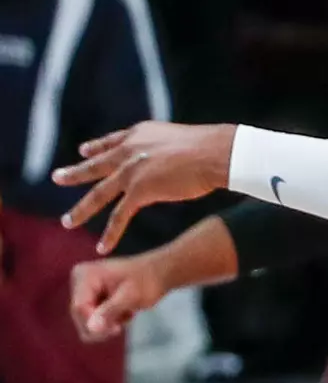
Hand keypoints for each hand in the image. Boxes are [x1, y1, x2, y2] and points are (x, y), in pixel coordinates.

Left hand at [53, 121, 235, 253]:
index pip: (112, 142)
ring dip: (82, 210)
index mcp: (141, 135)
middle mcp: (131, 150)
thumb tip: (172, 158)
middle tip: (57, 177)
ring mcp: (132, 171)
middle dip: (75, 173)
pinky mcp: (139, 191)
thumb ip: (165, 148)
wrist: (215, 152)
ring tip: (67, 222)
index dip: (97, 147)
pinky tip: (102, 247)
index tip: (84, 151)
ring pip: (99, 194)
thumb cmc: (210, 147)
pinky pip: (119, 216)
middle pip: (96, 165)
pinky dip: (110, 233)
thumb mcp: (179, 139)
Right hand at [69, 253, 167, 340]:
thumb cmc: (148, 280)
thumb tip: (91, 328)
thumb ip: (109, 311)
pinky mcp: (91, 299)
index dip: (95, 322)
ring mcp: (84, 291)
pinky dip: (110, 322)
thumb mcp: (130, 296)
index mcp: (85, 275)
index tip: (117, 329)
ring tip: (126, 313)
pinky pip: (93, 322)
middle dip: (103, 325)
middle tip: (124, 320)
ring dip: (108, 324)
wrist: (160, 273)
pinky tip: (124, 311)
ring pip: (86, 323)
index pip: (79, 308)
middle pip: (81, 318)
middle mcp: (79, 281)